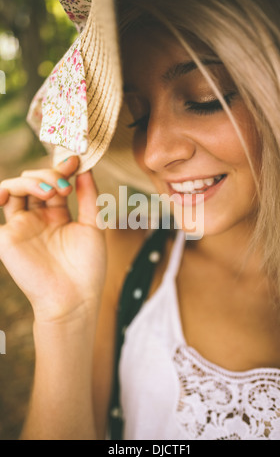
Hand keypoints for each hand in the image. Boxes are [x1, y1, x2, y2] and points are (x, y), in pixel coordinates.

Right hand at [0, 156, 105, 323]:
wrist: (74, 298)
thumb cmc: (87, 267)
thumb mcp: (94, 226)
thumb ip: (89, 197)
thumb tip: (86, 169)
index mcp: (58, 215)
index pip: (54, 182)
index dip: (62, 168)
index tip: (76, 159)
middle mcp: (38, 217)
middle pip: (33, 180)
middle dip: (49, 174)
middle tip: (64, 186)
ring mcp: (21, 226)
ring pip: (14, 188)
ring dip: (30, 180)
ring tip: (50, 191)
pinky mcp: (7, 238)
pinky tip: (7, 194)